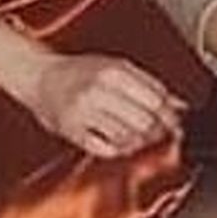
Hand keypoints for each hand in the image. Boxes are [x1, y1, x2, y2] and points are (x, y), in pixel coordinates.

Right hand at [24, 53, 185, 157]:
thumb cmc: (78, 71)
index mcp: (113, 71)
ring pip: (127, 137)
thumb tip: (178, 105)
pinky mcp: (71, 130)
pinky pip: (105, 149)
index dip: (171, 116)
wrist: (38, 76)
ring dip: (138, 142)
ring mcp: (83, 111)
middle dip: (157, 132)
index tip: (176, 123)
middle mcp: (98, 90)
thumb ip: (147, 85)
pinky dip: (117, 150)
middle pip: (145, 121)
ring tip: (137, 136)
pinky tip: (117, 142)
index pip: (156, 100)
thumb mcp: (115, 67)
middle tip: (159, 133)